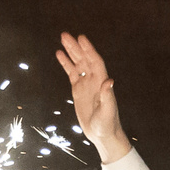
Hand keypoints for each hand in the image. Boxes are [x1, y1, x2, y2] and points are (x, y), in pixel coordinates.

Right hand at [55, 31, 130, 161]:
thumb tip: (109, 81)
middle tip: (65, 35)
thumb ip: (108, 97)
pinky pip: (72, 73)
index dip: (89, 50)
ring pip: (78, 64)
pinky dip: (66, 63)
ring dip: (71, 51)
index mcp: (102, 83)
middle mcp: (95, 80)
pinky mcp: (79, 90)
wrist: (102, 134)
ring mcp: (86, 84)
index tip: (81, 38)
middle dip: (76, 47)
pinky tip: (60, 54)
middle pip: (85, 59)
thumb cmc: (107, 125)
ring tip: (62, 39)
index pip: (95, 62)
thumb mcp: (108, 112)